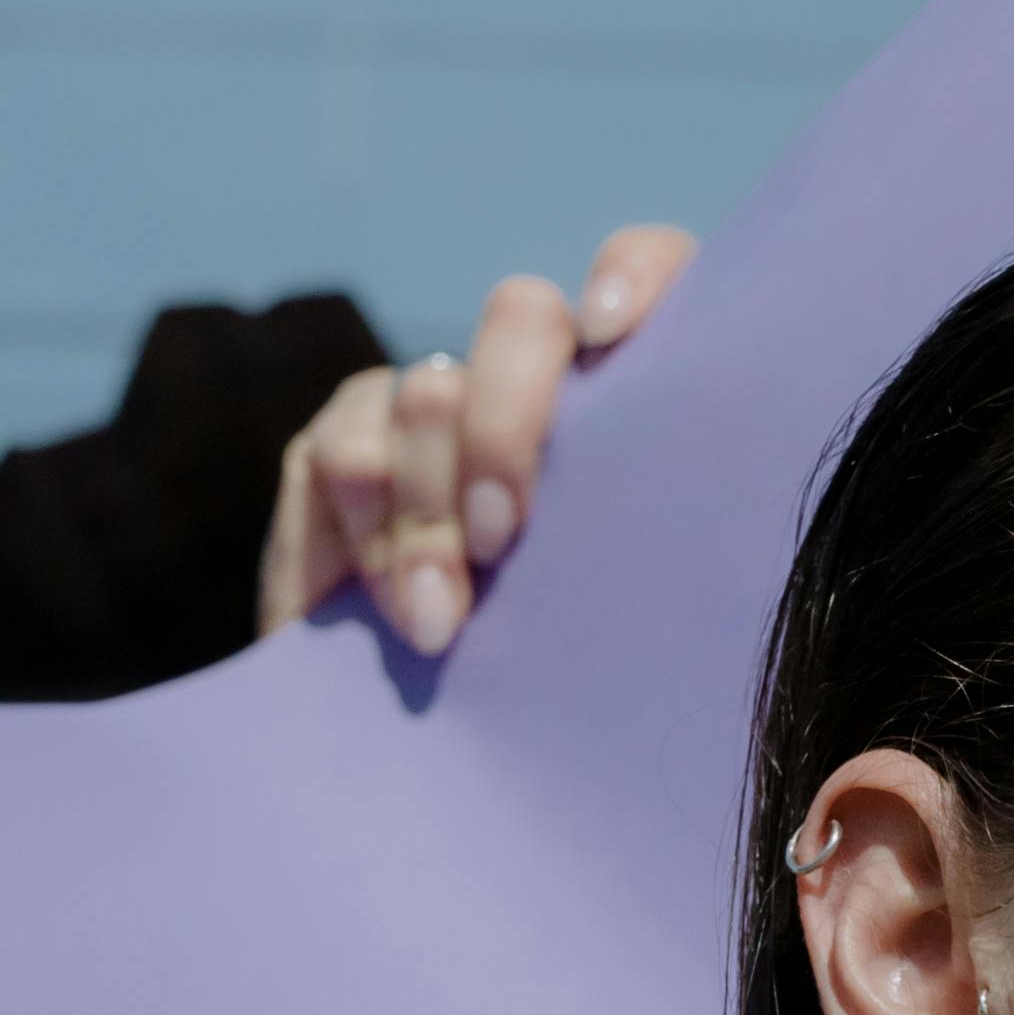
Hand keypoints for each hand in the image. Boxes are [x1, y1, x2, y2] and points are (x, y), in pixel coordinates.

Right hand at [256, 228, 696, 653]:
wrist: (430, 744)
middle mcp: (530, 379)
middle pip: (521, 316)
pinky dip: (374, 541)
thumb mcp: (627, 614)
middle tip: (503, 541)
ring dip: (430, 520)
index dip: (634, 276)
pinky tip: (397, 610)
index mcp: (629, 403)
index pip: (651, 270)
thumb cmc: (567, 683)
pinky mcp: (343, 439)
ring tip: (444, 622)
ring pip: (428, 395)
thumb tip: (670, 527)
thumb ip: (643, 544)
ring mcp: (432, 402)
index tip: (608, 333)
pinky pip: (345, 454)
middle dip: (506, 426)